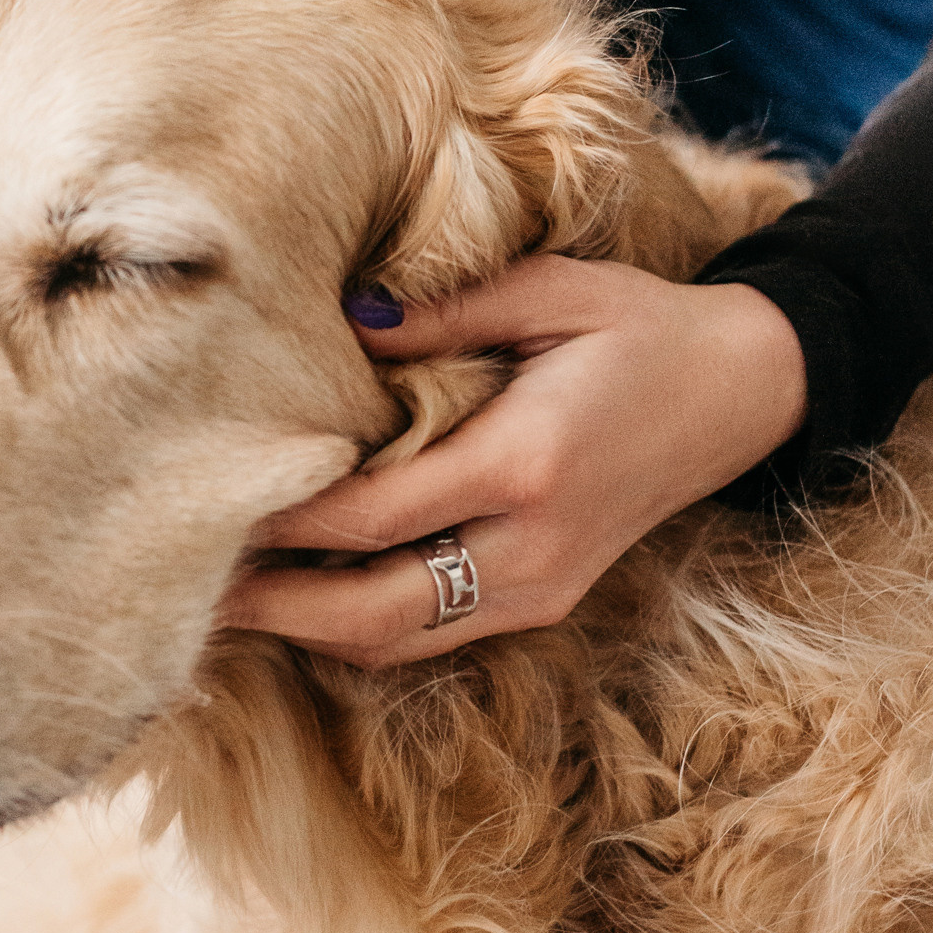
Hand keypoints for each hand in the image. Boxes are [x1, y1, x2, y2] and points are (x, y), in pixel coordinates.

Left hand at [218, 255, 807, 667]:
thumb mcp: (553, 291)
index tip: (213, 504)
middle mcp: (530, 546)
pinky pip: (434, 636)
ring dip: (309, 631)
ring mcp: (541, 587)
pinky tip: (304, 602)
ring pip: (399, 640)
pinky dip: (361, 630)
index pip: (374, 515)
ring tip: (226, 606)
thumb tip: (348, 322)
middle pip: (372, 609)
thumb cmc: (641, 327)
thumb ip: (445, 314)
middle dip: (275, 607)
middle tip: (188, 586)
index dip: (287, 521)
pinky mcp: (547, 601)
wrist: (744, 393)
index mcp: (525, 465)